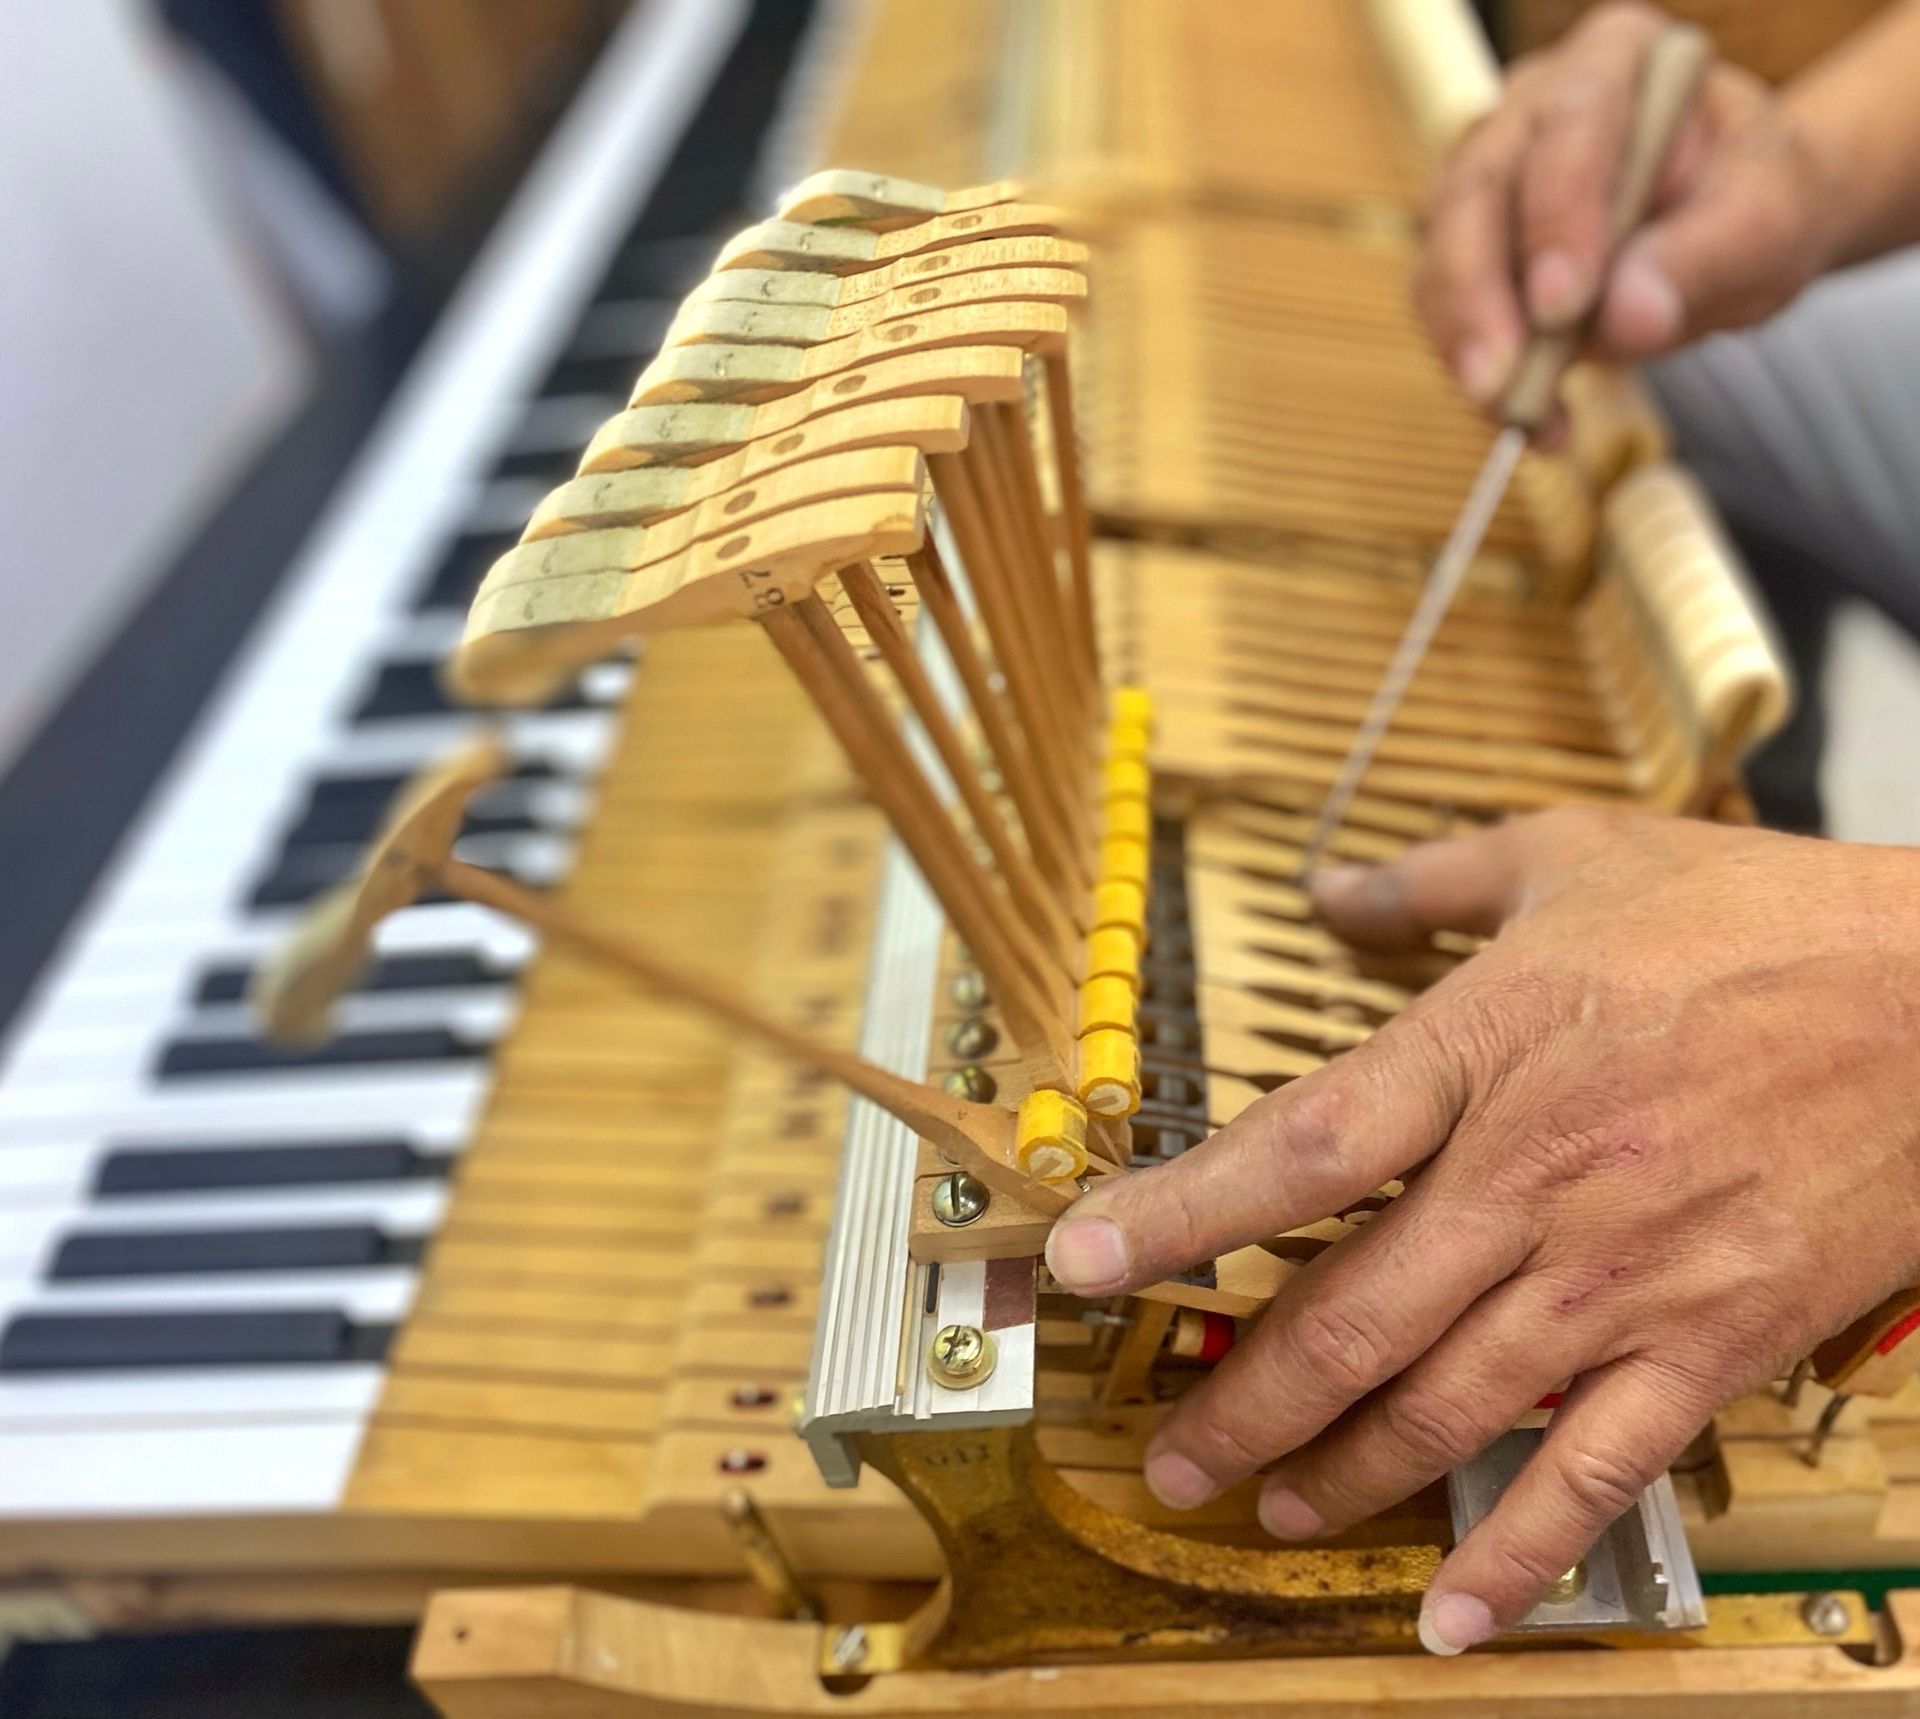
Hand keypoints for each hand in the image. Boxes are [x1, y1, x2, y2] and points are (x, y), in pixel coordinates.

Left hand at [1045, 808, 1919, 1652]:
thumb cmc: (1765, 916)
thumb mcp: (1578, 854)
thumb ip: (1435, 878)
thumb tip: (1328, 887)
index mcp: (1484, 1050)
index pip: (1296, 1148)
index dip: (1175, 1213)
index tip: (1081, 1260)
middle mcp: (1533, 1179)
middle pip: (1350, 1313)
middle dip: (1241, 1398)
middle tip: (1166, 1455)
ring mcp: (1623, 1275)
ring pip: (1447, 1404)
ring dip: (1341, 1472)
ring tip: (1264, 1509)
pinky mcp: (1711, 1342)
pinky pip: (1596, 1470)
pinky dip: (1519, 1551)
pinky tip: (1456, 1611)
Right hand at [1417, 2, 1843, 407]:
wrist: (1733, 234)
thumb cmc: (1754, 206)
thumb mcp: (1769, 222)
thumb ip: (1707, 256)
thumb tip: (1628, 317)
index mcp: (1618, 59)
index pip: (1572, 125)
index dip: (1557, 216)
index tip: (1563, 307)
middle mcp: (1534, 108)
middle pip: (1475, 191)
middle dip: (1480, 296)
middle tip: (1501, 383)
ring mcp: (1488, 179)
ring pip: (1440, 256)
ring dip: (1467, 347)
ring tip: (1520, 417)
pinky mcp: (1466, 250)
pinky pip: (1447, 313)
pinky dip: (1480, 377)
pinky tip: (1533, 422)